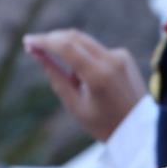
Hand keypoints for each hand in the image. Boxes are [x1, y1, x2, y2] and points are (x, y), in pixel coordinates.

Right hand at [23, 29, 145, 142]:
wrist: (138, 130)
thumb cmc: (103, 124)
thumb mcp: (74, 105)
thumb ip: (56, 77)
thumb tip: (38, 54)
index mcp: (98, 75)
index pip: (66, 46)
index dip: (44, 40)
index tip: (28, 40)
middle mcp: (111, 60)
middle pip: (74, 37)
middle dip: (53, 39)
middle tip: (34, 48)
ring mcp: (120, 55)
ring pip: (85, 44)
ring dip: (70, 54)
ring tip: (77, 86)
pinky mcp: (124, 56)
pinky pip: (97, 52)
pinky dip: (86, 61)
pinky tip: (94, 85)